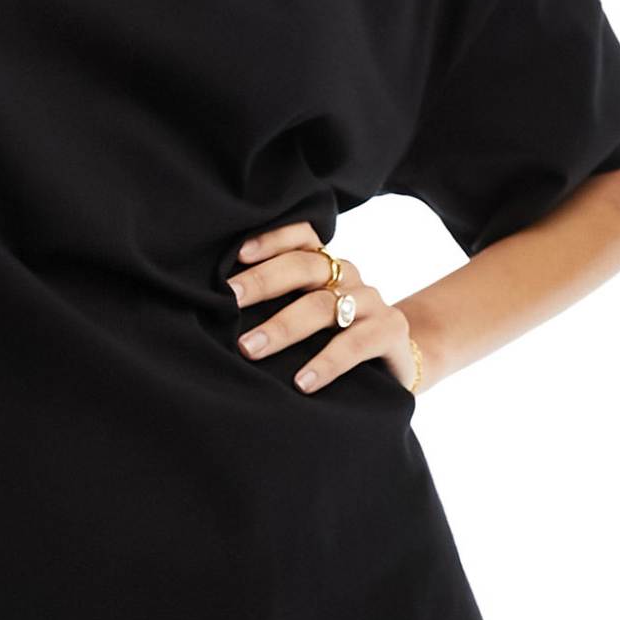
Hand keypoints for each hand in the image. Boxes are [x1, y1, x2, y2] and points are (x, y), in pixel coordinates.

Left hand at [225, 220, 420, 395]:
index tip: (238, 255)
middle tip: (229, 301)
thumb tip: (219, 309)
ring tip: (250, 348)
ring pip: (323, 306)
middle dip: (262, 282)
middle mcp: (349, 276)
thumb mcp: (311, 316)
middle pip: (305, 267)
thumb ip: (280, 305)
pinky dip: (326, 363)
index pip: (302, 237)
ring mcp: (371, 302)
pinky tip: (301, 382)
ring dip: (283, 327)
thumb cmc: (339, 337)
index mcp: (327, 265)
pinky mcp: (389, 332)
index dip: (271, 240)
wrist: (400, 363)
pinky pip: (354, 344)